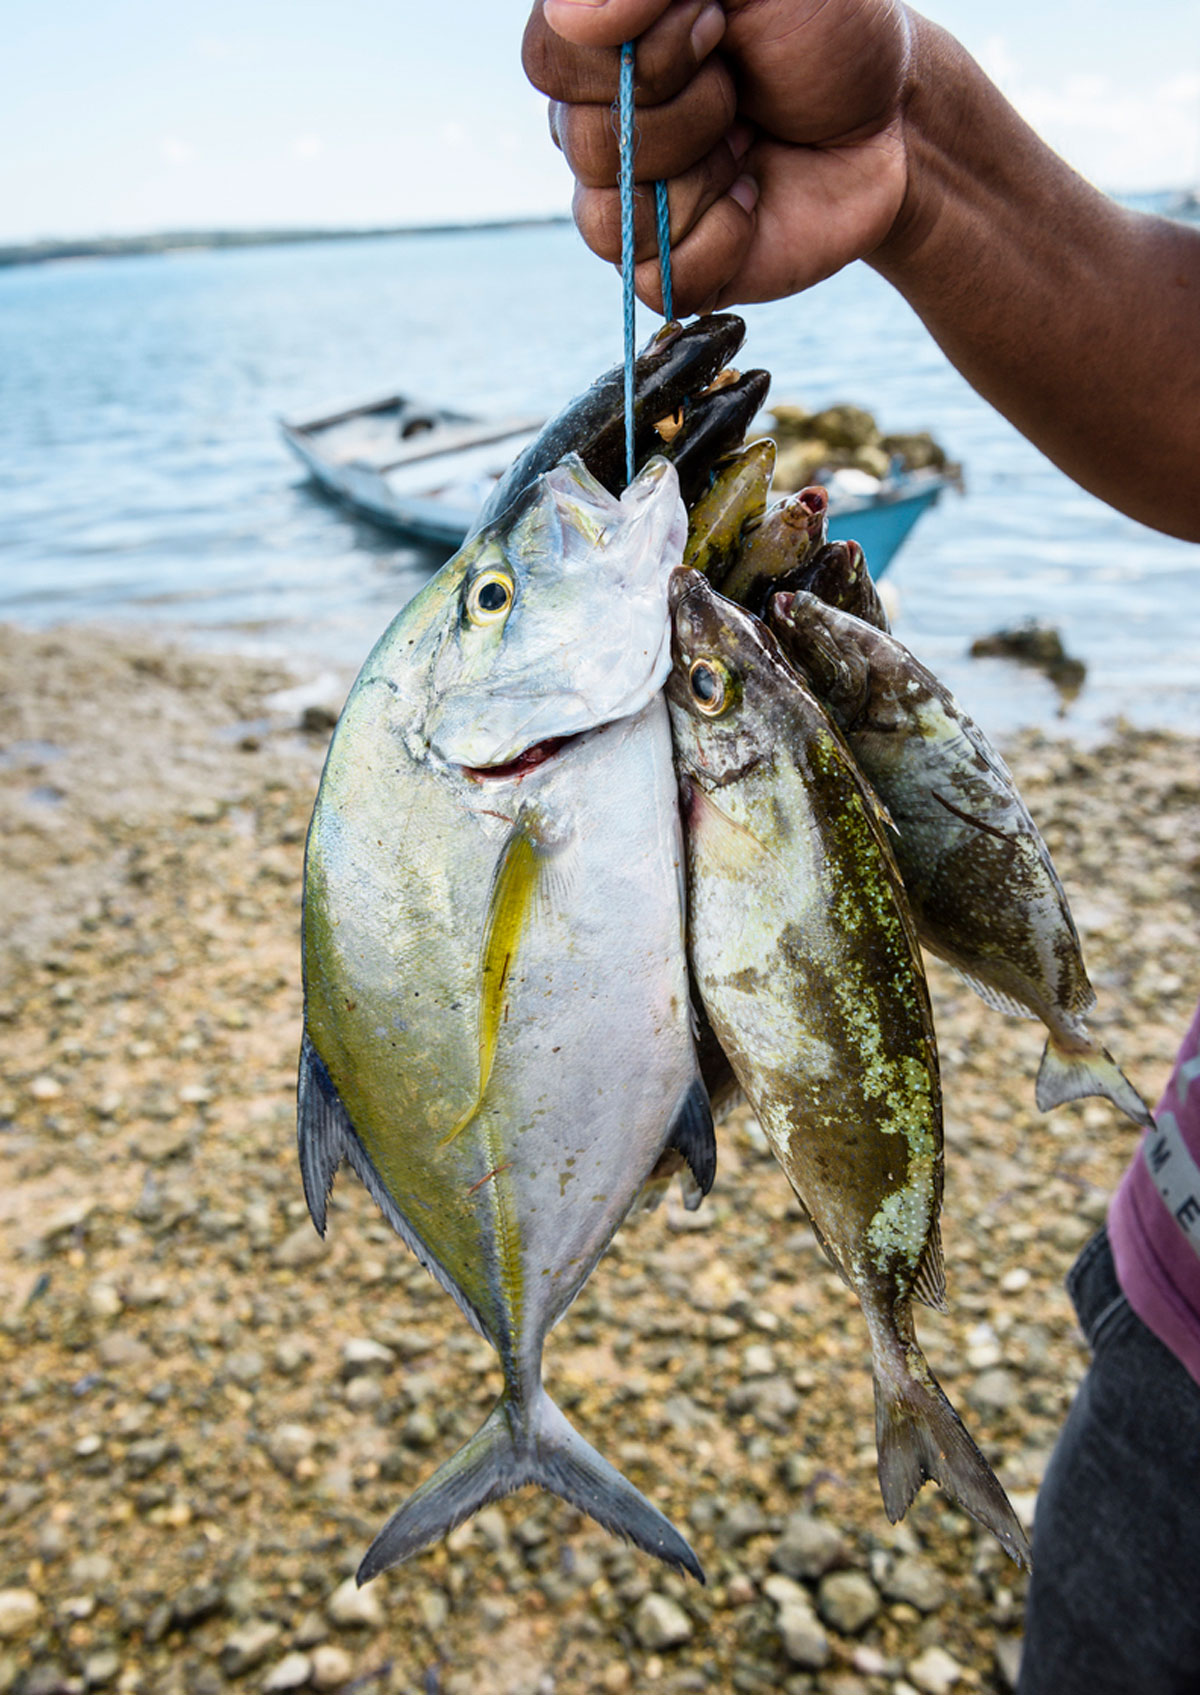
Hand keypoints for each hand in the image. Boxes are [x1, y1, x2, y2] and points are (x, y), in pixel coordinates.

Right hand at [522, 0, 913, 314]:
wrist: (894, 118)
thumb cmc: (826, 30)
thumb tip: (571, 15)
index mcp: (603, 43)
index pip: (548, 59)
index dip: (632, 55)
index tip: (714, 23)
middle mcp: (602, 122)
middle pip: (581, 142)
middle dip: (688, 112)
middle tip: (742, 87)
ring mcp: (632, 202)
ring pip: (611, 220)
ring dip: (702, 177)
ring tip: (748, 146)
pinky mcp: (671, 270)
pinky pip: (657, 278)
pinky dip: (721, 240)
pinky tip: (752, 202)